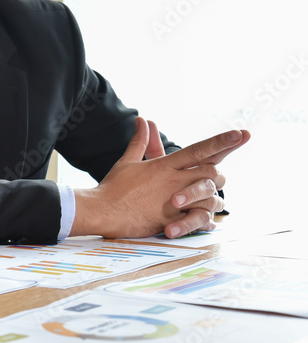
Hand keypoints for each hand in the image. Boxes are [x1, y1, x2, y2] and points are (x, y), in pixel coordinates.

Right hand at [72, 117, 248, 238]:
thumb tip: (142, 120)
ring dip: (213, 199)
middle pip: (211, 172)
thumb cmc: (113, 187)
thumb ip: (140, 141)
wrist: (102, 211)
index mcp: (164, 165)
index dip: (221, 141)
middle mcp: (173, 180)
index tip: (241, 133)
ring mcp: (173, 201)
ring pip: (210, 196)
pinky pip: (199, 219)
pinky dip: (205, 221)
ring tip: (210, 203)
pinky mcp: (171, 219)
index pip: (198, 149)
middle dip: (218, 175)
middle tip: (217, 177)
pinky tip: (208, 222)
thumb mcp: (128, 161)